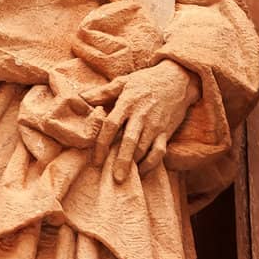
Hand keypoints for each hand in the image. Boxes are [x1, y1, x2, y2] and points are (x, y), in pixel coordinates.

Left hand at [82, 60, 196, 182]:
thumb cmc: (146, 81)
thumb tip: (80, 98)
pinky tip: (141, 171)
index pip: (111, 125)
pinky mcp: (166, 132)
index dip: (102, 143)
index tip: (96, 159)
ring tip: (124, 177)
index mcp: (127, 103)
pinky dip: (151, 164)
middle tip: (115, 179)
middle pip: (129, 141)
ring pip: (144, 149)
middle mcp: (140, 116)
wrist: (178, 79)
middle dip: (121, 161)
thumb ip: (102, 93)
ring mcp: (154, 125)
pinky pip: (159, 152)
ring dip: (134, 164)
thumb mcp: (123, 82)